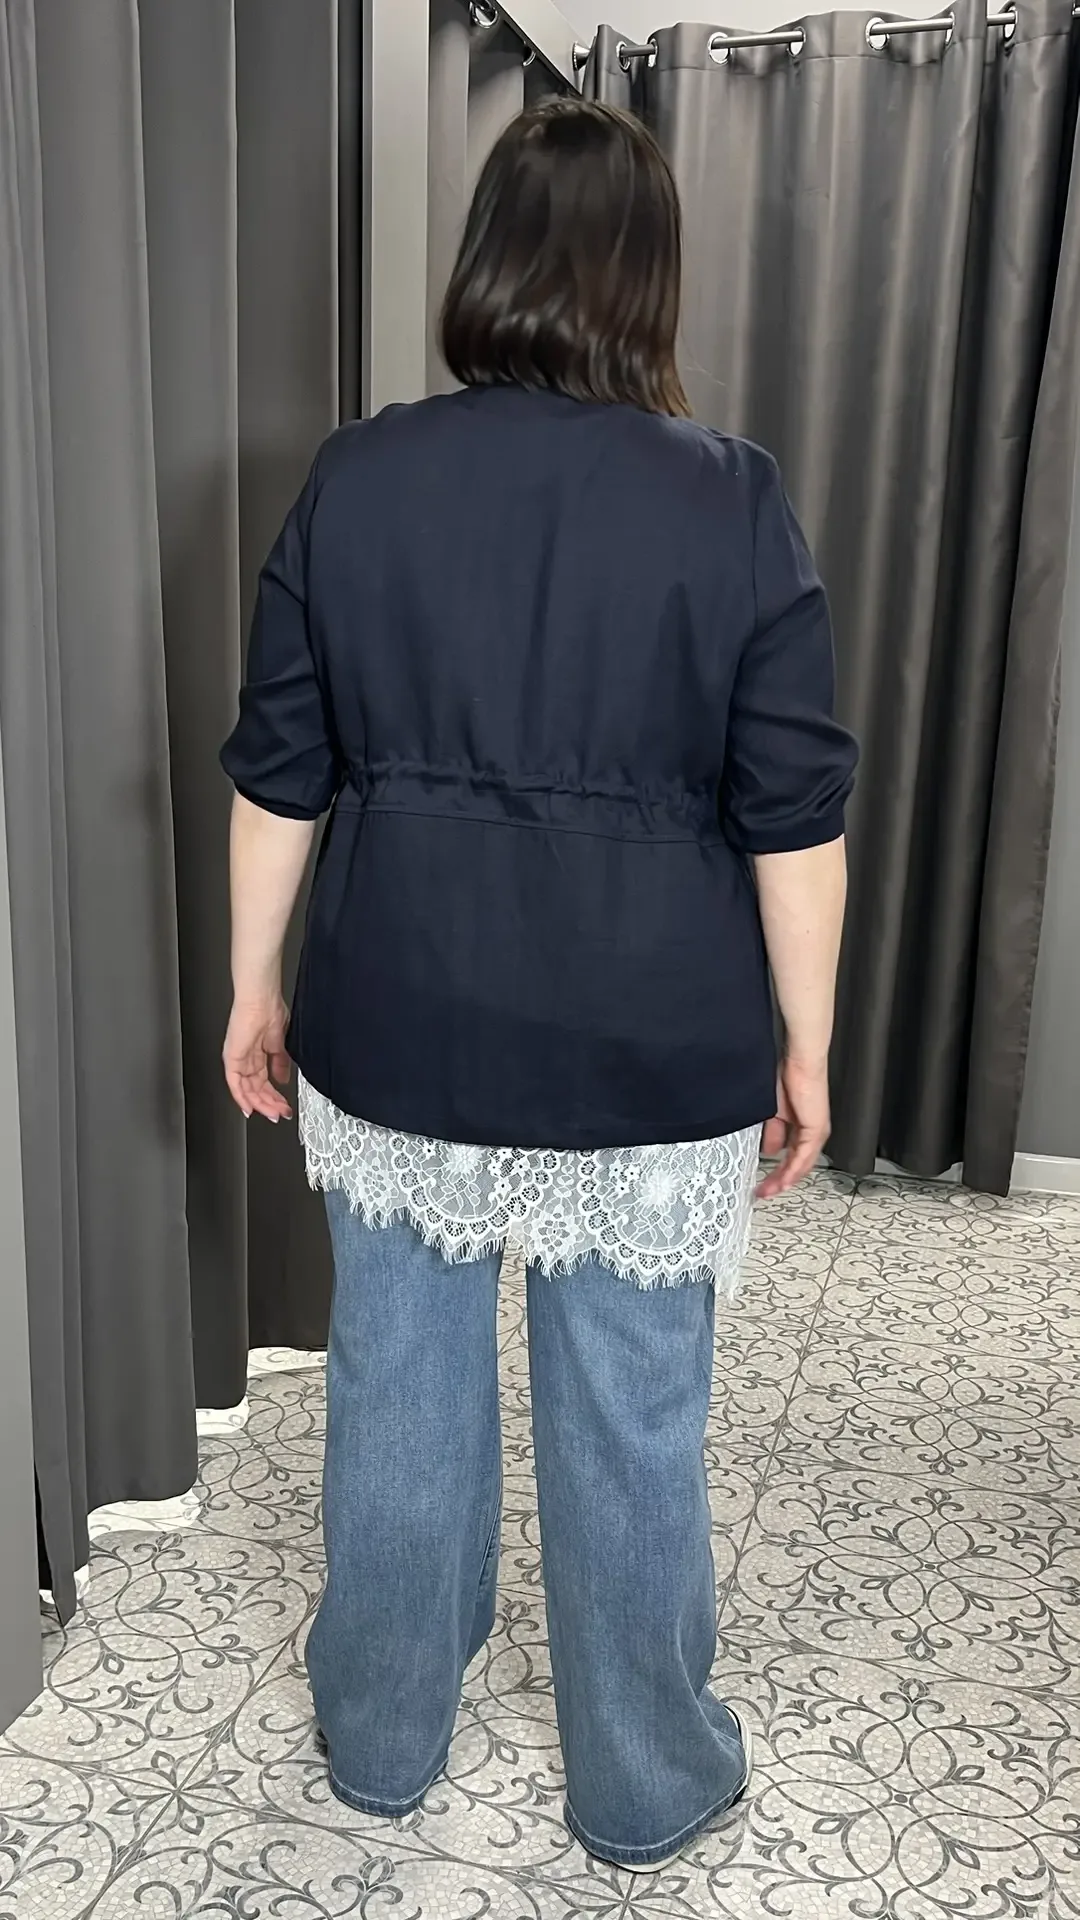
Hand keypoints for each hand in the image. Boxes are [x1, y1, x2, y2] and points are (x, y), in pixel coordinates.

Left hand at [223, 992, 292, 1122]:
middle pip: (255, 1089)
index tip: (284, 1106)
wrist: (262, 999)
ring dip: (261, 1104)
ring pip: (246, 1090)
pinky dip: (241, 1098)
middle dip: (270, 1103)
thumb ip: (280, 1063)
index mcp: (256, 1055)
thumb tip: (282, 1079)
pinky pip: (234, 1083)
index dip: (274, 1096)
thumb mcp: (280, 1043)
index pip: (263, 1082)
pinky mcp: (231, 1059)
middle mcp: (245, 1059)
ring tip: (273, 1113)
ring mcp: (238, 1060)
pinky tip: (250, 1108)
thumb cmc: (271, 1011)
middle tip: (281, 1114)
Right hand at [757, 1054, 830, 1198]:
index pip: (791, 1156)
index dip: (777, 1171)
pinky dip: (793, 1170)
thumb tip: (770, 1150)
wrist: (800, 1063)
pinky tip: (783, 1180)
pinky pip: (804, 1156)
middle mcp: (811, 1133)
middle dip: (778, 1180)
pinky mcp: (816, 1130)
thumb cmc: (788, 1078)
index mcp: (801, 1128)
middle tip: (764, 1191)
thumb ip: (772, 1132)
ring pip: (801, 1164)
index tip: (763, 1181)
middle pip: (797, 1165)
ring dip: (785, 1180)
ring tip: (770, 1190)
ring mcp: (816, 1133)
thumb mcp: (773, 1112)